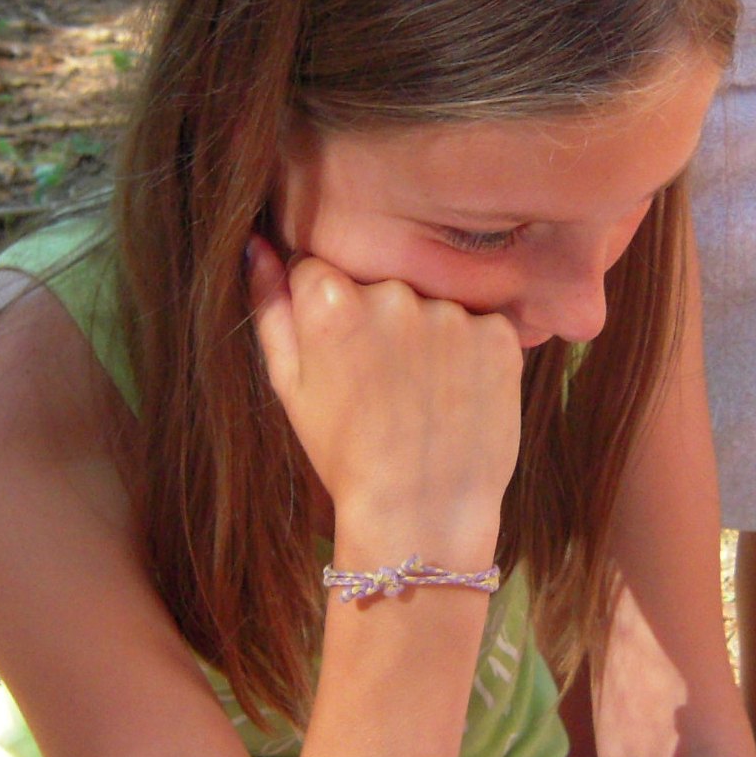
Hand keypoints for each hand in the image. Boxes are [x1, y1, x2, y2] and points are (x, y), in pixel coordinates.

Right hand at [248, 237, 522, 553]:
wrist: (420, 512)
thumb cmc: (342, 452)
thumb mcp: (289, 384)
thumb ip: (271, 306)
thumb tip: (257, 244)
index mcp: (332, 299)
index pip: (320, 269)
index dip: (324, 312)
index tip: (338, 353)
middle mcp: (394, 293)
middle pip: (379, 280)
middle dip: (376, 317)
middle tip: (381, 382)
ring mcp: (452, 313)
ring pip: (430, 302)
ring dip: (425, 334)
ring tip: (419, 394)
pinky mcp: (499, 335)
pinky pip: (477, 325)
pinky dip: (469, 353)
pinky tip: (454, 395)